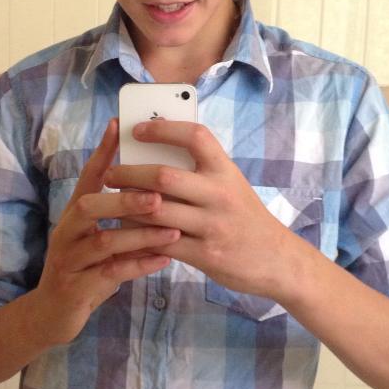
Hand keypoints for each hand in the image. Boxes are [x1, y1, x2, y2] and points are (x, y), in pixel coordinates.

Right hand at [32, 119, 179, 344]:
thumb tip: (154, 186)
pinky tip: (163, 260)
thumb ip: (117, 217)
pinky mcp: (76, 287)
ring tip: (171, 230)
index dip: (102, 152)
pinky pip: (110, 274)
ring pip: (102, 241)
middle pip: (89, 206)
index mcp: (73, 215)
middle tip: (157, 195)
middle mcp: (67, 232)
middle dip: (124, 199)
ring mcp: (69, 260)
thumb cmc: (85, 270)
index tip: (119, 126)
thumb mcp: (97, 239)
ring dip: (138, 234)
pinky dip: (138, 266)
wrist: (51, 315)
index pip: (87, 177)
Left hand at [104, 121, 288, 299]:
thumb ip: (201, 171)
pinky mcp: (205, 254)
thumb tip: (155, 151)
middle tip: (111, 174)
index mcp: (225, 170)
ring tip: (113, 202)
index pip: (194, 136)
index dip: (163, 129)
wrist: (277, 260)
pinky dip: (139, 236)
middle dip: (129, 173)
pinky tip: (126, 231)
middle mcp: (220, 194)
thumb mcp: (231, 185)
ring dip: (127, 206)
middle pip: (163, 177)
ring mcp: (212, 226)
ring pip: (155, 212)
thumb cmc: (245, 217)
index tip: (137, 130)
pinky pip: (160, 243)